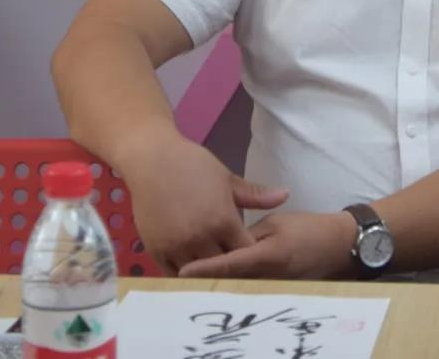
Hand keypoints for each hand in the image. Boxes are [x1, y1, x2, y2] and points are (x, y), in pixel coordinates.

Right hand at [113, 127, 288, 275]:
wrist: (153, 160)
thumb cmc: (194, 165)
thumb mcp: (227, 178)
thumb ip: (255, 195)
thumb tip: (286, 196)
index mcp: (223, 221)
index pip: (245, 253)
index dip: (251, 258)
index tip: (255, 260)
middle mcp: (201, 238)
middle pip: (224, 269)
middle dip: (232, 272)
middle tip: (239, 274)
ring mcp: (177, 247)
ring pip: (198, 277)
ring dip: (208, 278)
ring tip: (217, 278)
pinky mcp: (156, 251)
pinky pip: (173, 276)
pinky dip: (185, 278)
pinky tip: (193, 275)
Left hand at [178, 210, 358, 280]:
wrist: (338, 247)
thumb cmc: (308, 229)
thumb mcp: (277, 223)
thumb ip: (250, 233)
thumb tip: (226, 242)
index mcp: (266, 255)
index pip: (230, 263)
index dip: (205, 268)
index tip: (183, 271)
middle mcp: (266, 276)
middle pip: (229, 281)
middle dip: (205, 280)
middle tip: (176, 275)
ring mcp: (270, 287)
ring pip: (237, 287)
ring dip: (216, 284)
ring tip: (188, 279)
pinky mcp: (274, 291)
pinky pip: (248, 288)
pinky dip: (232, 285)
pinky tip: (216, 281)